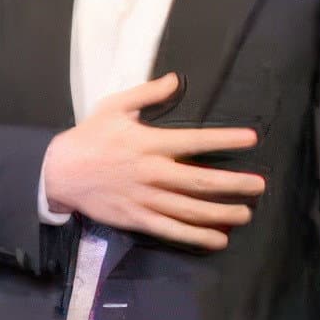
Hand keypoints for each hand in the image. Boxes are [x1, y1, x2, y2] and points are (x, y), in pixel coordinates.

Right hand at [38, 70, 264, 250]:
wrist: (59, 171)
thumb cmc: (90, 136)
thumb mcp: (115, 106)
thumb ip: (147, 94)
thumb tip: (176, 79)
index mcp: (149, 143)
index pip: (195, 141)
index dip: (225, 139)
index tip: (251, 139)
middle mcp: (151, 173)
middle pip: (200, 182)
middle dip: (234, 184)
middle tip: (259, 186)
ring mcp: (145, 199)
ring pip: (190, 210)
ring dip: (221, 213)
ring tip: (246, 214)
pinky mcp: (136, 219)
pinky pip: (171, 231)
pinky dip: (196, 236)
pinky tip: (218, 240)